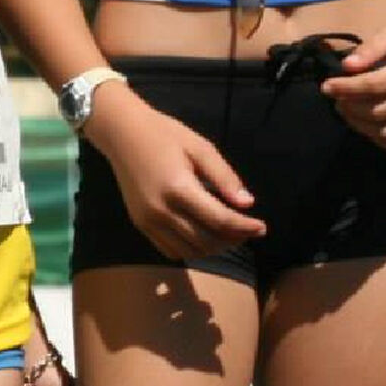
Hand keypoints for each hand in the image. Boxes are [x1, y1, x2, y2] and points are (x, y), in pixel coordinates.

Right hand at [91, 91, 264, 260]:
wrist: (122, 133)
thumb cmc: (166, 135)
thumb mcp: (201, 147)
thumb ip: (225, 177)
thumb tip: (248, 204)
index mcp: (179, 188)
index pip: (219, 220)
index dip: (244, 227)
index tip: (262, 227)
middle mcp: (161, 211)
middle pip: (206, 241)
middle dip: (233, 240)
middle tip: (249, 230)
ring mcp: (148, 221)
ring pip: (189, 251)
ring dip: (213, 248)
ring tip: (230, 234)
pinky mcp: (140, 225)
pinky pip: (170, 250)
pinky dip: (191, 250)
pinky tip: (204, 236)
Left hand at [320, 17, 385, 150]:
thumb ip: (371, 48)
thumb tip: (346, 67)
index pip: (374, 86)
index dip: (346, 88)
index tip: (327, 85)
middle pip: (377, 112)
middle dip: (349, 106)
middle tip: (335, 95)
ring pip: (384, 132)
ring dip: (358, 124)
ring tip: (346, 107)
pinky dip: (375, 136)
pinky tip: (365, 120)